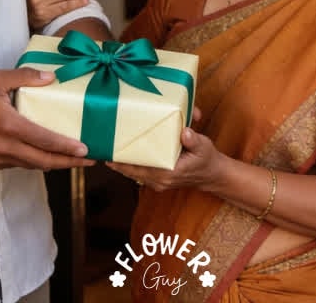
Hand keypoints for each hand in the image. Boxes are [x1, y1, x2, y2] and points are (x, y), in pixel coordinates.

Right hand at [0, 67, 94, 170]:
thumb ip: (25, 76)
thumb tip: (52, 77)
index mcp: (8, 126)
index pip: (44, 141)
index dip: (67, 148)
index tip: (86, 150)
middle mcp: (4, 146)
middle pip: (44, 161)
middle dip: (70, 163)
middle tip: (91, 160)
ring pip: (33, 165)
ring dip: (55, 164)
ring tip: (75, 160)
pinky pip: (21, 165)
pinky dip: (37, 162)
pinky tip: (48, 155)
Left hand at [107, 127, 224, 191]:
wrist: (212, 175)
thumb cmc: (207, 159)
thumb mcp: (204, 147)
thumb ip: (194, 140)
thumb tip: (185, 133)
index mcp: (169, 173)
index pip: (141, 168)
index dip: (124, 162)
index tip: (109, 154)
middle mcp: (160, 180)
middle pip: (132, 172)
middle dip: (117, 162)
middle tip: (102, 148)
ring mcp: (158, 182)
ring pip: (134, 173)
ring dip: (121, 164)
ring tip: (106, 152)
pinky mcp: (158, 179)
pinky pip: (139, 173)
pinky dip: (130, 166)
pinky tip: (121, 156)